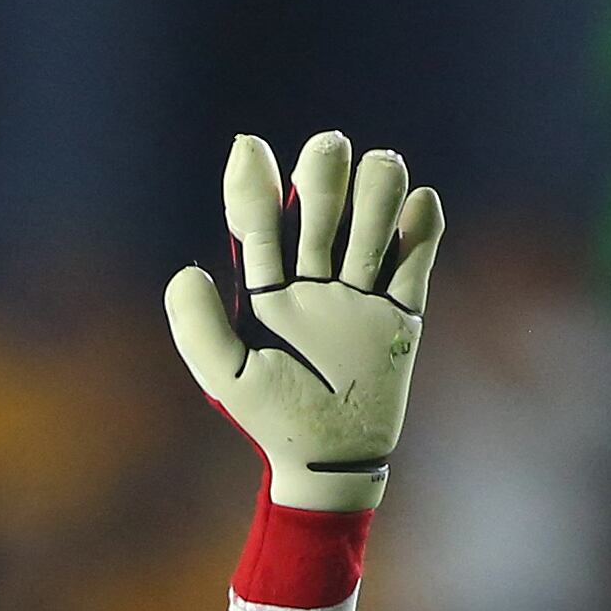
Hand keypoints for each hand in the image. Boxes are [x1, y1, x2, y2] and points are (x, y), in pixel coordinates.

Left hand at [165, 130, 444, 512]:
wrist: (332, 461)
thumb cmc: (274, 421)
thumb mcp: (227, 379)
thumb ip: (198, 328)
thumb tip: (190, 270)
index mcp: (265, 288)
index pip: (257, 218)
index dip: (253, 180)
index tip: (250, 148)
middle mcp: (312, 278)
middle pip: (320, 202)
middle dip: (323, 176)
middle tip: (329, 160)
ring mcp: (359, 291)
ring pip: (372, 215)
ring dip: (376, 190)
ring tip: (381, 187)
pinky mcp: (401, 311)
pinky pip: (417, 255)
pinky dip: (421, 223)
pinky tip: (418, 208)